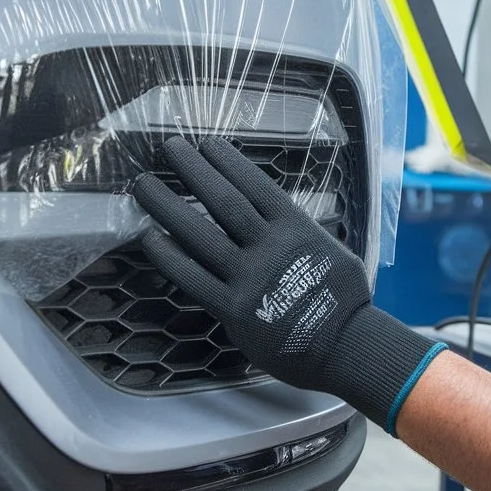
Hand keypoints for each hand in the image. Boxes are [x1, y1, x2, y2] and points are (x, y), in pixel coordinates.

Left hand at [133, 136, 446, 434]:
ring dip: (168, 206)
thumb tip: (276, 216)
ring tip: (143, 185)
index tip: (207, 144)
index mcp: (296, 227)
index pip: (255, 184)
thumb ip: (299, 230)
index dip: (228, 162)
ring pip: (200, 234)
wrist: (346, 346)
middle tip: (170, 146)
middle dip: (193, 170)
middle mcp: (270, 246)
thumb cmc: (343, 300)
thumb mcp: (330, 249)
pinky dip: (168, 255)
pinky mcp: (234, 309)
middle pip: (223, 200)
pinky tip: (148, 236)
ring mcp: (250, 277)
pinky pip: (192, 277)